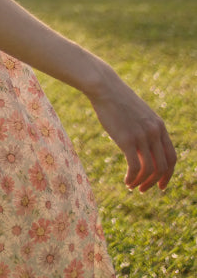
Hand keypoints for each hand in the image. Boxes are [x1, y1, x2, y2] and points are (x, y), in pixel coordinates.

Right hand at [88, 73, 175, 191]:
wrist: (105, 88)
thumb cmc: (118, 101)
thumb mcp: (138, 116)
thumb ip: (145, 131)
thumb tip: (144, 150)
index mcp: (159, 127)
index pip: (172, 158)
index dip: (168, 174)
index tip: (161, 185)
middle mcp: (154, 133)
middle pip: (163, 167)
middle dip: (155, 182)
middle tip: (144, 189)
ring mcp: (142, 136)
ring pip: (150, 170)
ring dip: (142, 182)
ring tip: (133, 186)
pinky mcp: (127, 139)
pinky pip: (135, 167)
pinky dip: (132, 178)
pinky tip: (126, 182)